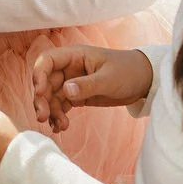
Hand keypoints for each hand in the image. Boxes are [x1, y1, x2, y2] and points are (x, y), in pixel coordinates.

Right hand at [31, 45, 152, 132]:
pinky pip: (61, 105)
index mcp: (74, 56)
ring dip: (51, 111)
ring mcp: (72, 82)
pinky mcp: (77, 95)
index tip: (39, 93)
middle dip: (42, 100)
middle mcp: (69, 68)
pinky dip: (58, 116)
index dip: (39, 75)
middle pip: (46, 82)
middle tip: (43, 117)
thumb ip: (87, 85)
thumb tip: (66, 91)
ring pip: (52, 96)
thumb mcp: (109, 79)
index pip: (47, 61)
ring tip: (60, 126)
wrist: (143, 80)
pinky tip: (61, 127)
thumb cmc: (128, 71)